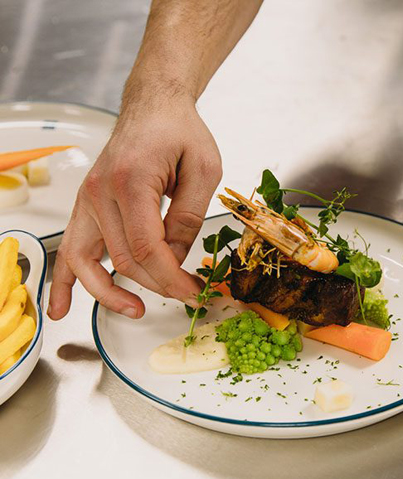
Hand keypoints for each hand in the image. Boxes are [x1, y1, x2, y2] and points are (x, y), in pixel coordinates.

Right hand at [48, 95, 221, 319]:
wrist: (154, 106)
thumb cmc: (180, 131)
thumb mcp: (204, 169)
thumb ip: (189, 217)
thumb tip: (175, 258)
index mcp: (131, 180)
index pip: (147, 248)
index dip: (171, 278)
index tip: (192, 291)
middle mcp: (100, 192)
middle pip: (123, 259)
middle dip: (156, 285)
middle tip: (186, 293)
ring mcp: (87, 199)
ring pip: (88, 261)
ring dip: (110, 293)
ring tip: (134, 310)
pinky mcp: (86, 205)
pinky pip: (69, 248)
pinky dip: (64, 281)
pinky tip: (61, 308)